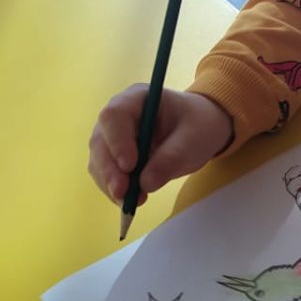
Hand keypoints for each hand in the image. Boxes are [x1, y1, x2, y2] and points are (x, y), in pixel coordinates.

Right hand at [88, 85, 233, 203]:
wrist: (200, 130)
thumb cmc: (198, 125)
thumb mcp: (194, 139)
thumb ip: (171, 157)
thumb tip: (145, 183)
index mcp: (137, 98)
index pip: (114, 115)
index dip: (117, 141)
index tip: (130, 166)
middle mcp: (118, 115)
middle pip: (100, 140)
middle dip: (110, 170)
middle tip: (124, 193)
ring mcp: (112, 136)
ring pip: (99, 161)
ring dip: (110, 184)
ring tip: (131, 202)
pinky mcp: (114, 157)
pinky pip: (106, 174)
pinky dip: (114, 189)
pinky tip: (130, 201)